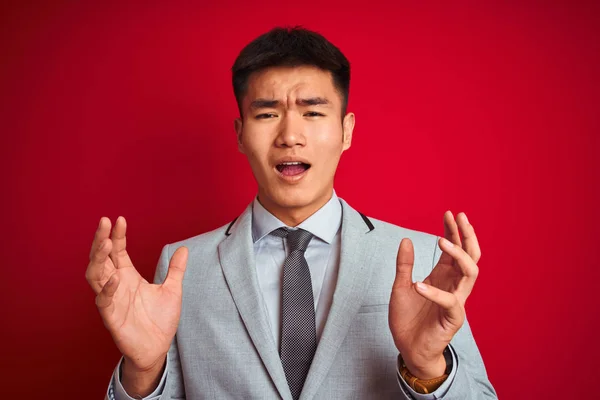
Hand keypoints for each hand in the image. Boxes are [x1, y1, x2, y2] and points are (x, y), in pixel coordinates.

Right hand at [85, 216, 187, 371]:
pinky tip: (115, 276)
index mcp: (128, 276)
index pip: (118, 251)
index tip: (120, 219)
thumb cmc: (161, 320)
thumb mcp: (173, 290)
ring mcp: (112, 300)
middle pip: (101, 258)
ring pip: (95, 276)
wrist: (158, 349)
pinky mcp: (111, 317)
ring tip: (105, 243)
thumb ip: (176, 270)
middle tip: (104, 222)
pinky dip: (107, 288)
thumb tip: (184, 249)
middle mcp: (116, 285)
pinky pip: (103, 301)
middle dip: (100, 240)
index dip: (118, 235)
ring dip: (98, 259)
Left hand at [388, 211, 480, 378]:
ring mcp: (456, 301)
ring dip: (458, 255)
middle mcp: (453, 286)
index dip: (454, 231)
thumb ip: (404, 265)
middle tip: (459, 217)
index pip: (454, 249)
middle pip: (471, 256)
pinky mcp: (453, 319)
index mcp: (443, 277)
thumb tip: (406, 239)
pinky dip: (435, 292)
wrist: (408, 348)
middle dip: (467, 235)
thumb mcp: (400, 287)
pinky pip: (450, 302)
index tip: (449, 213)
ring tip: (441, 240)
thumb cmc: (408, 319)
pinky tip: (419, 285)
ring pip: (470, 273)